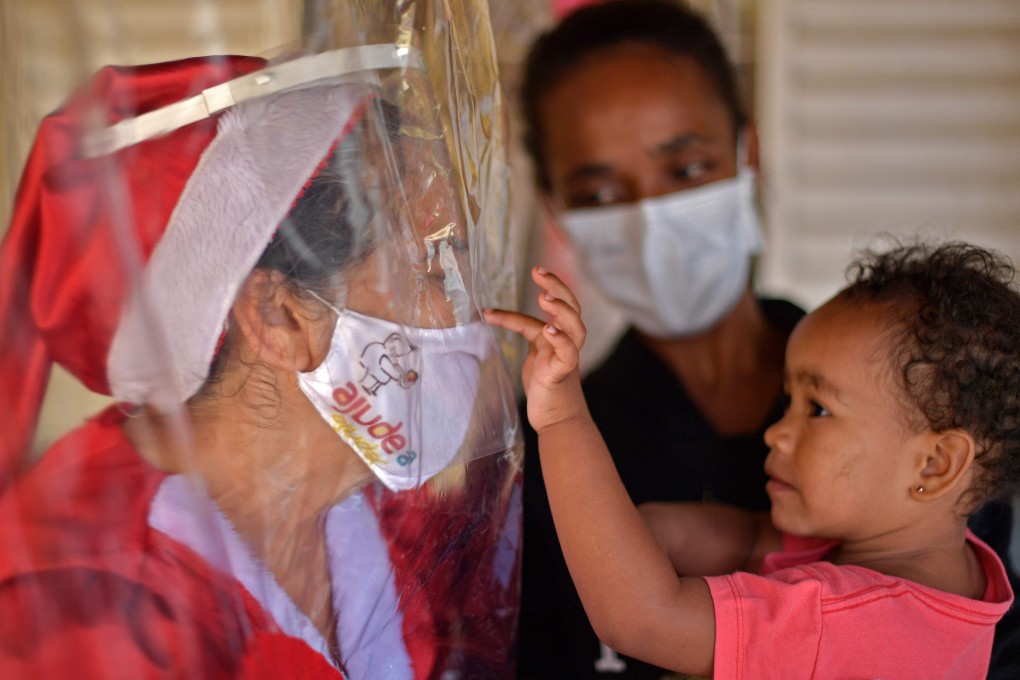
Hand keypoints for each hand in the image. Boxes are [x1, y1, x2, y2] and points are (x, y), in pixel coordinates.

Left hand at [483, 267, 587, 433]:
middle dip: (558, 286)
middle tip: (539, 271)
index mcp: (560, 335)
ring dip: (561, 310)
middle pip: (572, 306)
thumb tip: (501, 313)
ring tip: (544, 298)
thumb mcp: (535, 354)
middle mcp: (567, 342)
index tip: (535, 270)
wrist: (557, 420)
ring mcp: (567, 357)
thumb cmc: (546, 387)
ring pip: (576, 327)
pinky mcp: (563, 373)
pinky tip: (548, 330)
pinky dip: (560, 340)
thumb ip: (530, 334)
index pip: (559, 304)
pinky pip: (568, 354)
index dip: (548, 286)